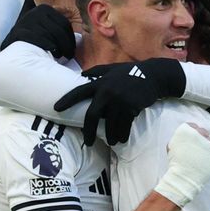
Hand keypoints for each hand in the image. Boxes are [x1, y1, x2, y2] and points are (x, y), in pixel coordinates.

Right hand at [0, 4, 75, 57]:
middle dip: (66, 45)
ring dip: (57, 48)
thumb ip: (60, 26)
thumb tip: (84, 28)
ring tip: (59, 56)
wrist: (12, 45)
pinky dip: (45, 46)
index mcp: (45, 9)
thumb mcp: (48, 26)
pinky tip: (50, 53)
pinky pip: (36, 39)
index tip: (72, 50)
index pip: (64, 24)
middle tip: (68, 56)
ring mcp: (26, 21)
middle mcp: (35, 12)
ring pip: (49, 36)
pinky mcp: (18, 31)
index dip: (71, 39)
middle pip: (58, 31)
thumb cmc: (36, 38)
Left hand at [53, 58, 185, 145]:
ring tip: (111, 141)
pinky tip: (121, 139)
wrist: (153, 76)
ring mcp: (119, 100)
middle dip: (88, 131)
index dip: (67, 100)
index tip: (56, 108)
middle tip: (87, 142)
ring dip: (110, 135)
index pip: (79, 92)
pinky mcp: (131, 108)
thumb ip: (97, 71)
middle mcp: (107, 92)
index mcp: (100, 82)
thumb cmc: (131, 72)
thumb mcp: (112, 69)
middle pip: (92, 115)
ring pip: (109, 124)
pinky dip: (122, 134)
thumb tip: (81, 75)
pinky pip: (124, 125)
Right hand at [153, 122, 209, 207]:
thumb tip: (183, 139)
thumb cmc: (176, 164)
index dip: (192, 133)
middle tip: (198, 147)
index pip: (192, 126)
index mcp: (186, 131)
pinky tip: (209, 158)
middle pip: (203, 132)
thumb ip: (178, 139)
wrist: (184, 176)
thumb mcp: (172, 147)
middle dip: (201, 138)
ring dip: (209, 145)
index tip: (193, 138)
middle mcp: (198, 134)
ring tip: (203, 154)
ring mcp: (208, 142)